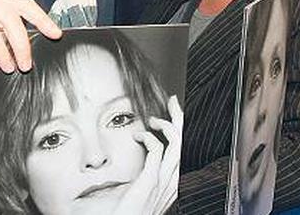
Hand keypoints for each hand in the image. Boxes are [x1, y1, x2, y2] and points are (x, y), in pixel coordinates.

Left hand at [113, 96, 183, 214]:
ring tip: (155, 118)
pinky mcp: (150, 183)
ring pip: (178, 146)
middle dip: (180, 120)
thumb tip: (114, 170)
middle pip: (185, 145)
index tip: (170, 118)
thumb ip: (132, 181)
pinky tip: (139, 135)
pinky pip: (158, 152)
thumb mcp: (132, 196)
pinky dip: (150, 139)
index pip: (182, 153)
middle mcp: (170, 184)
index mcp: (169, 186)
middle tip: (173, 102)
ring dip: (168, 126)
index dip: (180, 132)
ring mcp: (162, 184)